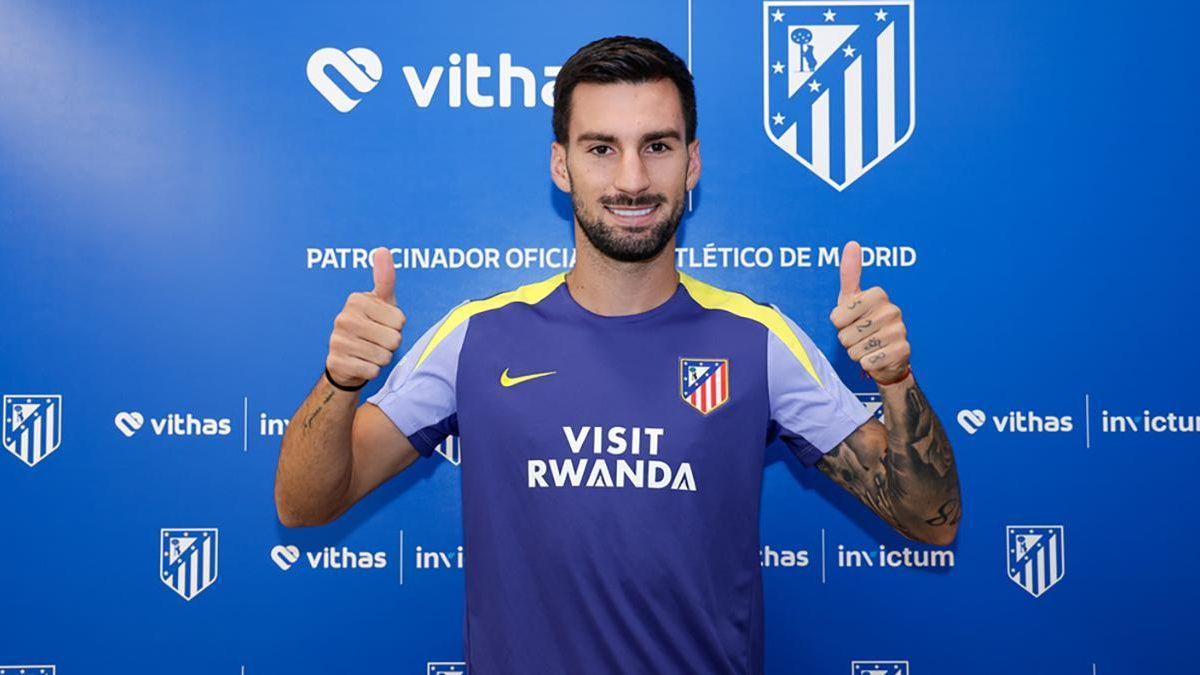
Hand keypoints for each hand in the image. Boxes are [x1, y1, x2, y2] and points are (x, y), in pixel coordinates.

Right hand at [325, 247, 406, 387]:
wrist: (347, 358)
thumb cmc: (371, 325)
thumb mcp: (381, 301)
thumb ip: (385, 278)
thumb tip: (382, 250)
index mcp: (356, 300)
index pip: (399, 320)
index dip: (397, 326)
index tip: (384, 323)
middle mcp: (343, 318)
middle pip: (394, 339)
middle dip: (391, 344)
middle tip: (378, 340)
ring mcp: (337, 340)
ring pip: (384, 356)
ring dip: (382, 358)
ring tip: (370, 351)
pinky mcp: (336, 362)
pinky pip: (372, 371)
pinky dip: (372, 371)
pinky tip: (362, 363)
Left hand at [828, 241, 910, 385]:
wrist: (886, 356)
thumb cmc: (863, 324)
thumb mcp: (851, 299)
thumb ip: (850, 274)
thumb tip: (852, 244)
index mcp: (878, 295)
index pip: (837, 317)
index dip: (838, 323)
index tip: (850, 320)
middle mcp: (892, 310)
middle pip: (846, 335)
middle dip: (848, 340)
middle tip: (860, 336)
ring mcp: (899, 331)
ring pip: (856, 349)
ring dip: (857, 352)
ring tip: (868, 346)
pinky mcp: (902, 351)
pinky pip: (868, 362)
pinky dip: (867, 364)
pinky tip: (877, 357)